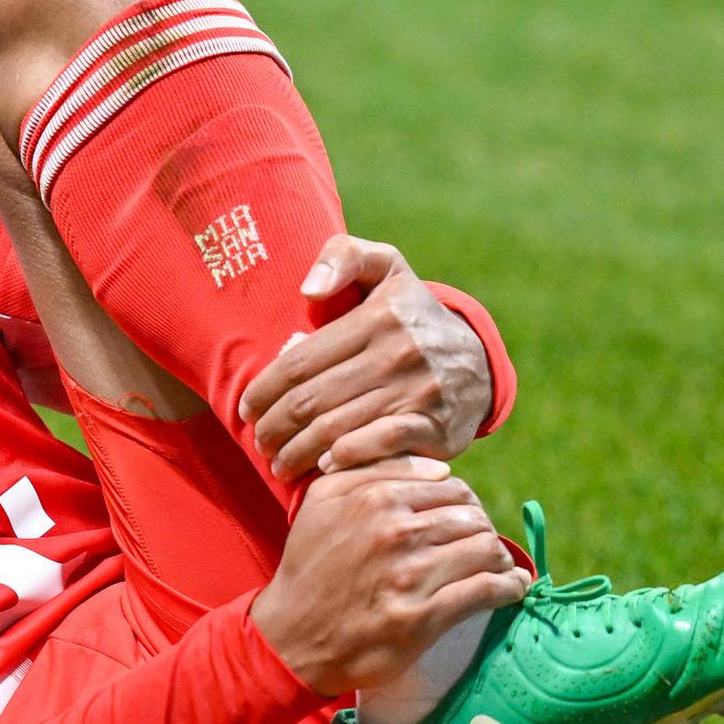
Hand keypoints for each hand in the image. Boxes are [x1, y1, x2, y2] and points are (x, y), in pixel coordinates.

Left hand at [237, 235, 494, 478]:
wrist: (477, 361)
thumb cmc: (410, 314)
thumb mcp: (386, 268)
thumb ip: (344, 257)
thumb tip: (309, 290)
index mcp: (378, 316)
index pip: (300, 362)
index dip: (264, 390)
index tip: (246, 410)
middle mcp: (398, 352)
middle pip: (311, 400)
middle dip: (274, 427)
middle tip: (260, 444)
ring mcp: (418, 391)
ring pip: (335, 428)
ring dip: (297, 452)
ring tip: (279, 463)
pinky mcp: (435, 427)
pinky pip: (379, 446)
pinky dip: (345, 458)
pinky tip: (322, 467)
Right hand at [248, 461, 530, 696]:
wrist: (291, 638)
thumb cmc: (309, 567)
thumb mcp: (321, 502)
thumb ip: (372, 470)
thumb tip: (439, 467)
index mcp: (376, 498)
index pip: (451, 487)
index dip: (464, 503)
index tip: (465, 520)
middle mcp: (396, 532)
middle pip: (472, 517)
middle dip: (483, 529)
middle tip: (481, 545)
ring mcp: (411, 576)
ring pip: (485, 550)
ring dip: (499, 558)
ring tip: (499, 566)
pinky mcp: (423, 617)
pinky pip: (486, 591)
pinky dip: (509, 587)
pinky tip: (513, 587)